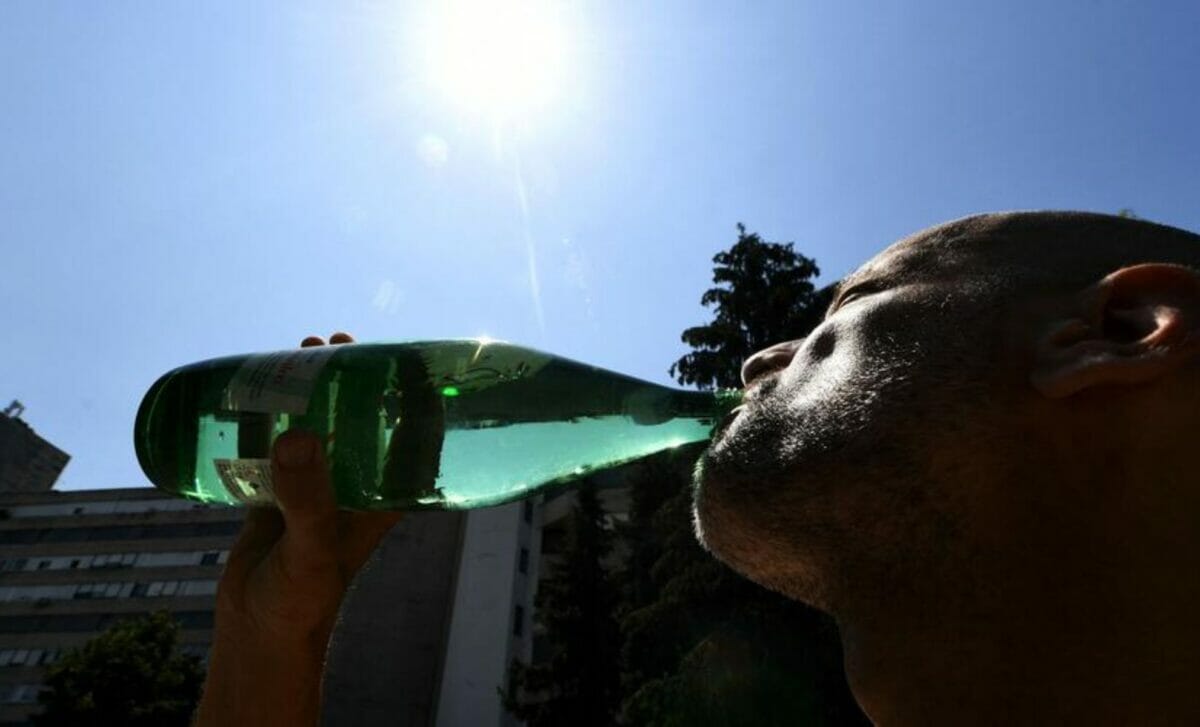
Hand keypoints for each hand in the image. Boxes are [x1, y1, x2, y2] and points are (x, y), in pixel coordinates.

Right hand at [195, 332, 403, 726]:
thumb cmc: (302, 600)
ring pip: (324, 424)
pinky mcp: (283, 490)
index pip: (414, 434)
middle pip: (367, 419)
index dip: (413, 392)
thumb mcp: (311, 548)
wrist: (259, 632)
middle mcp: (358, 485)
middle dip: (356, 377)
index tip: (398, 352)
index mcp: (385, 495)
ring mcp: (320, 485)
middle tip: (334, 345)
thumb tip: (298, 438)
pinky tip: (260, 387)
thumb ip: (307, 498)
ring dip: (316, 388)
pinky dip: (276, 413)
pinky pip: (284, 441)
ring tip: (300, 351)